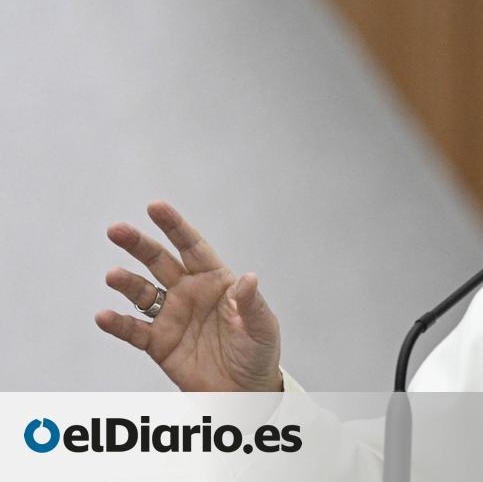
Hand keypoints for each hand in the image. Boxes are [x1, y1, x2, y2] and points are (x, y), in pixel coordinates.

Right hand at [95, 200, 282, 391]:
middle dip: (139, 244)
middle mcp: (189, 293)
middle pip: (159, 262)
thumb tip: (249, 278)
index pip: (192, 247)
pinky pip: (134, 330)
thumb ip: (252, 303)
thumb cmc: (257, 353)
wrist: (244, 392)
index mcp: (215, 281)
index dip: (175, 227)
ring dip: (126, 283)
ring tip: (113, 275)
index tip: (155, 207)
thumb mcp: (262, 327)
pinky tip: (104, 316)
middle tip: (116, 230)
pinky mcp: (159, 343)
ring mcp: (172, 316)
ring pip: (142, 292)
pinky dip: (118, 324)